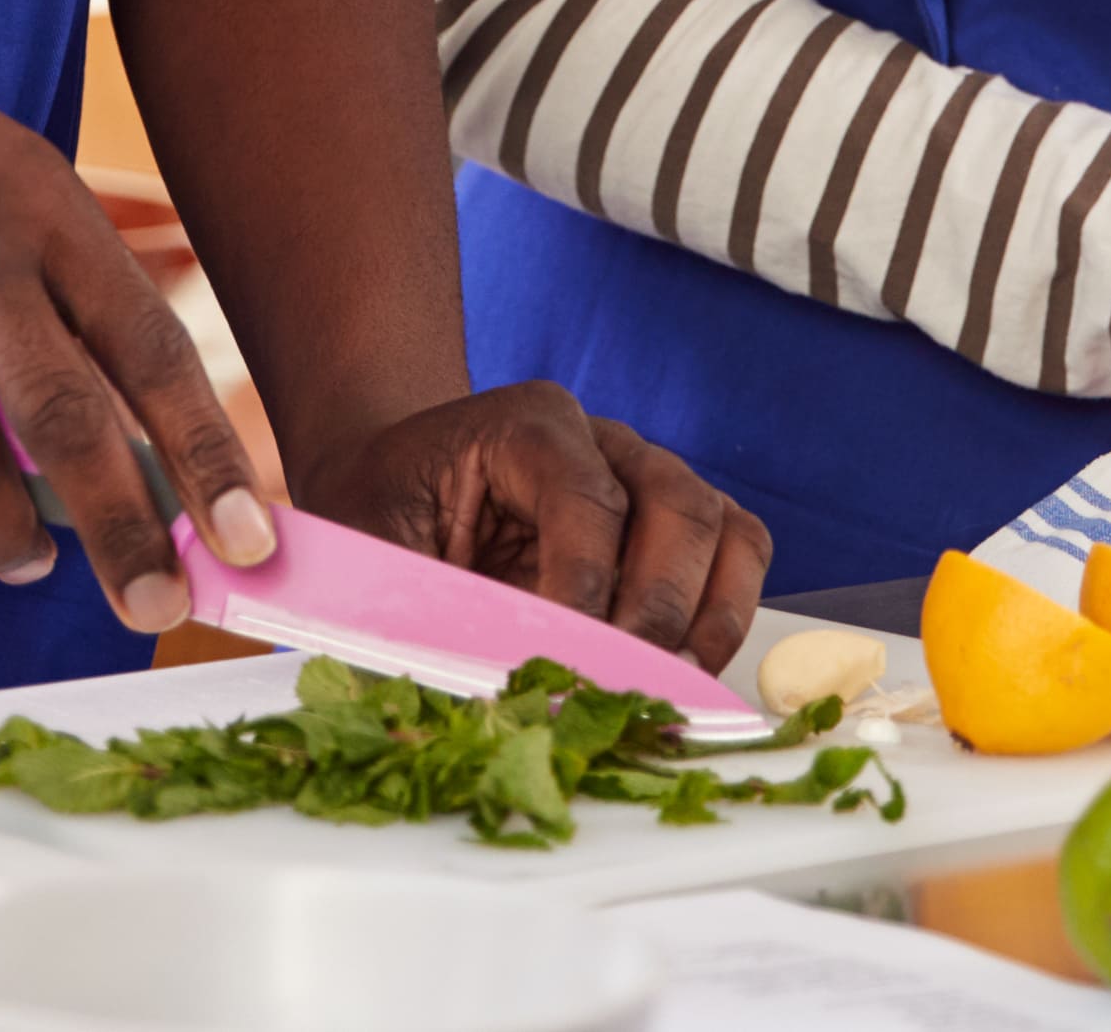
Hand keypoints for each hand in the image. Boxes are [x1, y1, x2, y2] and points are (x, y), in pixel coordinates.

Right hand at [0, 0, 267, 636]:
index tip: (248, 539)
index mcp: (43, 205)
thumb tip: (137, 436)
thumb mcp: (7, 172)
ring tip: (28, 561)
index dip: (205, 455)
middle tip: (157, 607)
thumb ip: (68, 284)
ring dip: (5, 540)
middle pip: (64, 423)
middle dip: (124, 534)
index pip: (148, 348)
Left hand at [302, 386, 771, 679]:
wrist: (397, 483)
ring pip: (722, 528)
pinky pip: (737, 554)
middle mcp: (605, 440)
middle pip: (675, 505)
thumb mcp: (374, 544)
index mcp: (528, 424)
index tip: (573, 657)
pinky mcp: (673, 525)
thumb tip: (475, 681)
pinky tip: (689, 671)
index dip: (588, 583)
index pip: (587, 497)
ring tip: (672, 686)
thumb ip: (418, 600)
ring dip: (708, 616)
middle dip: (658, 606)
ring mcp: (649, 477)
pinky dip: (727, 614)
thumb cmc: (384, 508)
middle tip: (627, 681)